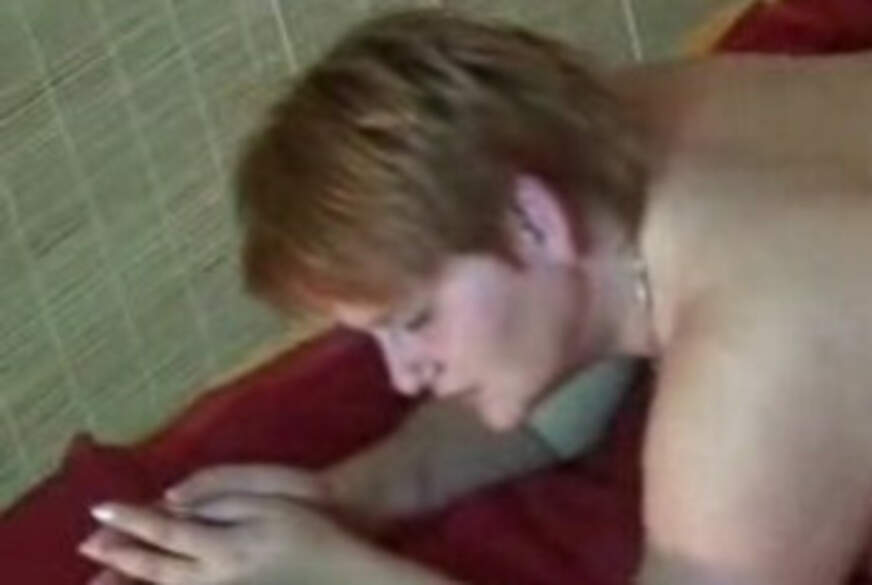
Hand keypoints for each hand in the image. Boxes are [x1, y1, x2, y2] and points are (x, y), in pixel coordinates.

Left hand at [79, 493, 383, 584]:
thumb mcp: (267, 500)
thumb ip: (217, 499)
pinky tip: (156, 584)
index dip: (129, 520)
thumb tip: (172, 504)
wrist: (342, 568)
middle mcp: (213, 577)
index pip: (163, 532)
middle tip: (87, 546)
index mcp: (221, 547)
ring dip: (133, 582)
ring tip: (101, 578)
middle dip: (119, 559)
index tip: (99, 509)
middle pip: (155, 571)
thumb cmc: (308, 522)